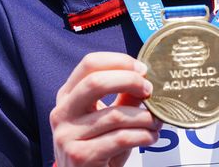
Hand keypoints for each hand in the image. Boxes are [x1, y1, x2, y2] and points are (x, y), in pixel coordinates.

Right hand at [50, 52, 162, 166]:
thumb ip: (123, 98)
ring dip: (144, 117)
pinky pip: (120, 138)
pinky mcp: (80, 156)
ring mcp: (67, 135)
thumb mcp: (108, 120)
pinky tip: (150, 137)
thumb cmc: (98, 150)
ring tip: (156, 122)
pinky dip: (143, 136)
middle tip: (149, 90)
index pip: (89, 64)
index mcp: (67, 96)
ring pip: (115, 115)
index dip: (119, 61)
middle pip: (96, 82)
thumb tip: (145, 78)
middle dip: (130, 81)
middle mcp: (62, 113)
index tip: (142, 70)